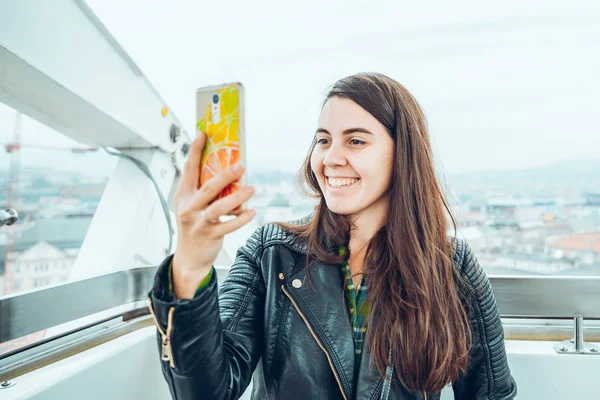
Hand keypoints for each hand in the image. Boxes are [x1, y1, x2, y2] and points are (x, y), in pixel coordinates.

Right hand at [172, 133, 255, 296]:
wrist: (189, 258)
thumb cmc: (195, 226)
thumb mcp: (194, 206)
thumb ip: (206, 191)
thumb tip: (229, 172)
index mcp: (184, 196)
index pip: (188, 169)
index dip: (194, 151)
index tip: (203, 134)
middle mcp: (188, 208)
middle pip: (208, 188)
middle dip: (225, 175)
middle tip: (242, 164)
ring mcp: (198, 223)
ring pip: (219, 207)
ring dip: (237, 197)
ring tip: (252, 188)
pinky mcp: (210, 236)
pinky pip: (229, 225)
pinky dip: (242, 218)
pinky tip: (252, 211)